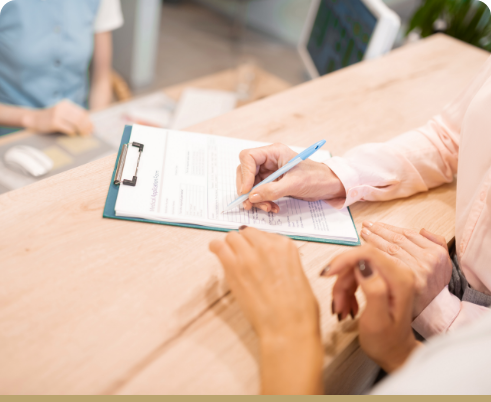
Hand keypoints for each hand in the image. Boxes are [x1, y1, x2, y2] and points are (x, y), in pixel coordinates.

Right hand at [22, 99, 92, 136]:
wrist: (34, 119)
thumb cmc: (52, 118)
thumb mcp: (63, 114)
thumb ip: (74, 117)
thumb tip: (90, 126)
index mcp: (66, 104)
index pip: (83, 113)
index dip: (89, 122)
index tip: (92, 129)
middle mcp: (63, 107)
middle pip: (81, 118)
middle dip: (86, 127)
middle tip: (88, 134)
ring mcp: (58, 114)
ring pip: (76, 123)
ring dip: (81, 131)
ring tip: (82, 135)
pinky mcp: (54, 122)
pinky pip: (68, 129)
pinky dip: (72, 133)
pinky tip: (72, 135)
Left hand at [209, 227, 322, 394]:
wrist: (288, 327)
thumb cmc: (298, 308)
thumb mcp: (298, 274)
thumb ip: (283, 261)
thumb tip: (270, 260)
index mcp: (285, 246)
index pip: (264, 234)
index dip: (258, 244)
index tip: (255, 251)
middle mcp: (266, 245)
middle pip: (247, 232)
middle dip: (244, 242)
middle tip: (242, 254)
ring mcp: (248, 255)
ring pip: (231, 237)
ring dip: (230, 245)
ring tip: (228, 254)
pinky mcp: (233, 267)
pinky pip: (218, 247)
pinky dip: (216, 247)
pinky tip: (215, 251)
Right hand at [236, 143, 345, 212]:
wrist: (328, 185)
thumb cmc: (316, 178)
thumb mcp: (294, 184)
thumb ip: (272, 190)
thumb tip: (252, 196)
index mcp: (274, 152)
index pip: (248, 157)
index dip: (244, 174)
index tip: (246, 191)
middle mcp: (269, 160)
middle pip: (245, 172)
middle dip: (247, 190)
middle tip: (251, 204)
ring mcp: (269, 172)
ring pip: (251, 185)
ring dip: (255, 199)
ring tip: (267, 207)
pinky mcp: (271, 183)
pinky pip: (259, 192)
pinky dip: (262, 202)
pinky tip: (272, 207)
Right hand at [327, 245, 420, 372]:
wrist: (394, 352)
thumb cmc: (386, 342)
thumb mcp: (377, 320)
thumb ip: (373, 290)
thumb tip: (363, 265)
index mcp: (400, 279)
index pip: (367, 254)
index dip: (344, 260)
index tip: (327, 274)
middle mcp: (398, 271)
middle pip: (359, 260)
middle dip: (342, 280)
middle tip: (337, 303)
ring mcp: (390, 273)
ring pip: (355, 267)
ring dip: (343, 287)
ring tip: (342, 309)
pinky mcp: (383, 277)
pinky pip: (357, 274)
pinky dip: (347, 289)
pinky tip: (348, 304)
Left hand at [360, 222, 451, 317]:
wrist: (433, 313)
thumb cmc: (434, 287)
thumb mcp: (444, 264)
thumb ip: (436, 243)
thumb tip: (422, 230)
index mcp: (436, 253)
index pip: (408, 235)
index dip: (390, 228)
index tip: (377, 224)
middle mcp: (427, 260)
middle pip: (397, 240)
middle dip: (379, 231)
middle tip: (366, 226)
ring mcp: (416, 271)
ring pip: (389, 249)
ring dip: (374, 240)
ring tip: (363, 234)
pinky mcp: (404, 282)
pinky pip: (385, 263)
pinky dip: (374, 254)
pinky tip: (365, 250)